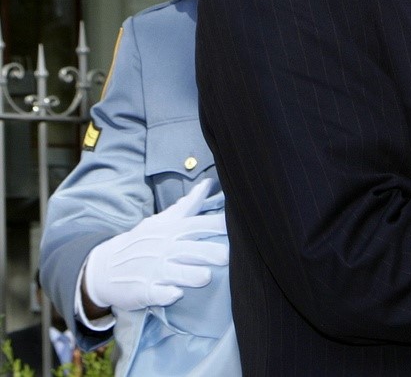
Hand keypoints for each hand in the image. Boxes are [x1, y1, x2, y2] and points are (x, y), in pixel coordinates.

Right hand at [82, 179, 228, 312]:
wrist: (103, 267)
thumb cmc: (141, 243)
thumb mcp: (161, 222)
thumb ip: (187, 206)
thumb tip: (206, 184)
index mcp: (171, 231)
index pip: (198, 225)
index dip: (217, 225)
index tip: (238, 225)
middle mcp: (164, 249)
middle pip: (192, 249)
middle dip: (211, 252)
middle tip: (227, 257)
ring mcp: (153, 270)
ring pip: (177, 272)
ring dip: (193, 275)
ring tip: (204, 276)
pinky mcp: (144, 290)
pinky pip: (158, 294)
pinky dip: (166, 294)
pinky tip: (175, 294)